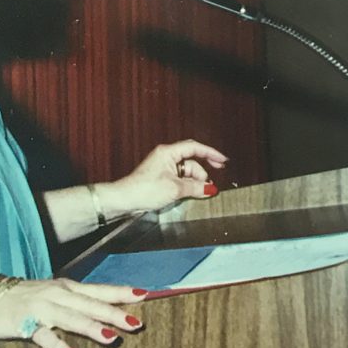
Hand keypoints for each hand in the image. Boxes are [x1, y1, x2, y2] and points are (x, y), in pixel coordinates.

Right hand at [0, 277, 146, 347]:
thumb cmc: (23, 297)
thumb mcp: (52, 295)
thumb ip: (75, 302)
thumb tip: (103, 311)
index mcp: (65, 287)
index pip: (99, 289)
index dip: (122, 292)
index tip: (146, 295)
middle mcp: (57, 294)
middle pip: (90, 303)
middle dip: (115, 312)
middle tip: (138, 322)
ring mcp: (41, 307)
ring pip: (71, 317)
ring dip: (91, 326)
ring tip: (112, 337)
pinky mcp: (25, 323)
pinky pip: (45, 336)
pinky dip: (59, 346)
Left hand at [106, 139, 228, 215]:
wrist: (125, 199)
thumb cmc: (144, 190)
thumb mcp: (175, 189)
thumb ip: (195, 187)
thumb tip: (210, 188)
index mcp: (168, 152)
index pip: (194, 148)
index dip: (211, 153)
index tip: (223, 160)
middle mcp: (166, 156)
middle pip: (191, 161)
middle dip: (202, 173)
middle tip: (212, 184)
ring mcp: (163, 166)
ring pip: (186, 171)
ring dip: (194, 182)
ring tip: (199, 193)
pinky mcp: (161, 177)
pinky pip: (179, 178)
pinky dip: (187, 185)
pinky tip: (192, 193)